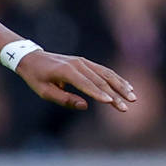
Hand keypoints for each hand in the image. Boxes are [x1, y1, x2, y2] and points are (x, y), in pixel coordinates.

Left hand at [15, 50, 135, 112]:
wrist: (32, 58)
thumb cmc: (36, 78)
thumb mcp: (44, 92)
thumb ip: (64, 99)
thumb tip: (85, 106)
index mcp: (66, 71)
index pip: (86, 84)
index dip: (98, 94)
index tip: (111, 102)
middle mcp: (78, 64)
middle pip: (100, 81)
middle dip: (115, 94)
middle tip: (126, 106)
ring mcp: (83, 62)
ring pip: (106, 74)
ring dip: (121, 85)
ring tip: (133, 97)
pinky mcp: (86, 63)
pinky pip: (104, 71)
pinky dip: (116, 79)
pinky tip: (127, 86)